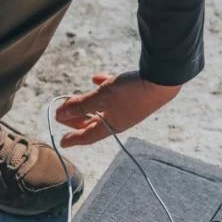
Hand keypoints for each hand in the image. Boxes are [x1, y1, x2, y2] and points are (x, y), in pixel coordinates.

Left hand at [55, 72, 180, 146]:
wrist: (162, 80)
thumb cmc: (131, 92)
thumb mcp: (101, 97)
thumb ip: (79, 105)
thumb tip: (59, 114)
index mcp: (111, 126)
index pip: (87, 136)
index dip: (73, 139)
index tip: (61, 142)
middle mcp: (119, 120)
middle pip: (93, 123)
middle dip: (76, 120)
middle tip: (62, 116)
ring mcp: (127, 108)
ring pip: (102, 109)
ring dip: (88, 105)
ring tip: (75, 99)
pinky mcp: (133, 95)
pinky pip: (113, 94)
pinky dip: (102, 88)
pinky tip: (96, 79)